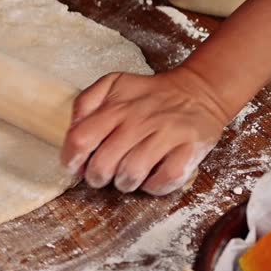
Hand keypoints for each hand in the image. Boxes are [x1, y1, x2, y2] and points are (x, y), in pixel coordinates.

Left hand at [60, 67, 229, 195]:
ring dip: (123, 183)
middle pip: (103, 164)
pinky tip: (150, 177)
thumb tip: (72, 130)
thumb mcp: (112, 85)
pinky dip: (153, 186)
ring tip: (126, 176)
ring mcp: (166, 135)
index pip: (81, 138)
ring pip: (131, 175)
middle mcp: (139, 121)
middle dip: (96, 177)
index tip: (73, 166)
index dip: (71, 158)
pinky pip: (164, 180)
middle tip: (101, 176)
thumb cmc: (148, 95)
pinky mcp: (189, 150)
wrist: (198, 91)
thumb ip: (86, 102)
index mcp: (116, 107)